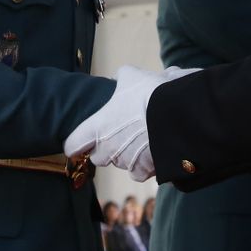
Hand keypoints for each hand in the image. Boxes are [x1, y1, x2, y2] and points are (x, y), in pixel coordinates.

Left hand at [65, 66, 199, 180]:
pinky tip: (151, 153)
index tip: (83, 141)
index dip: (76, 144)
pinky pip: (138, 173)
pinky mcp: (144, 171)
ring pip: (119, 164)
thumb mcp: (132, 76)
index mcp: (97, 127)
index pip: (72, 145)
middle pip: (97, 157)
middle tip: (119, 136)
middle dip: (104, 150)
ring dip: (126, 156)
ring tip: (141, 140)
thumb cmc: (148, 93)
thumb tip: (119, 78)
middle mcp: (107, 149)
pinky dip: (143, 166)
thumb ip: (121, 78)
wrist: (177, 114)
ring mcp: (125, 162)